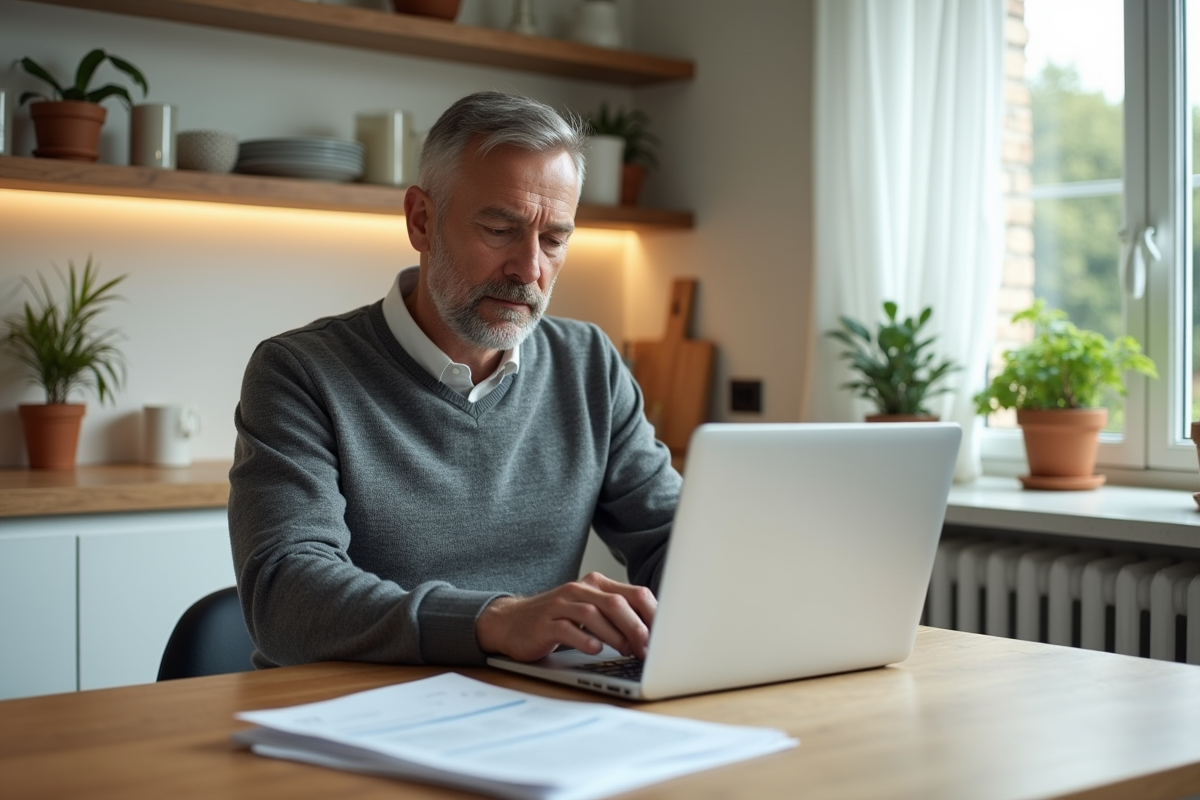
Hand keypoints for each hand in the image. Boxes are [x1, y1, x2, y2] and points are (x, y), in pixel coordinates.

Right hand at [476, 572, 656, 662]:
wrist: (511, 622)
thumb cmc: (558, 620)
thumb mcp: (590, 611)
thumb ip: (617, 616)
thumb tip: (654, 636)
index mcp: (597, 584)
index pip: (634, 594)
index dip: (653, 615)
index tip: (664, 637)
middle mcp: (580, 589)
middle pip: (616, 603)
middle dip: (637, 628)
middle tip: (648, 650)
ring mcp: (561, 604)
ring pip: (594, 614)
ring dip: (615, 636)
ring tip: (627, 652)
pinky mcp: (545, 622)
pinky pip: (567, 628)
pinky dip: (584, 639)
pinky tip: (595, 650)